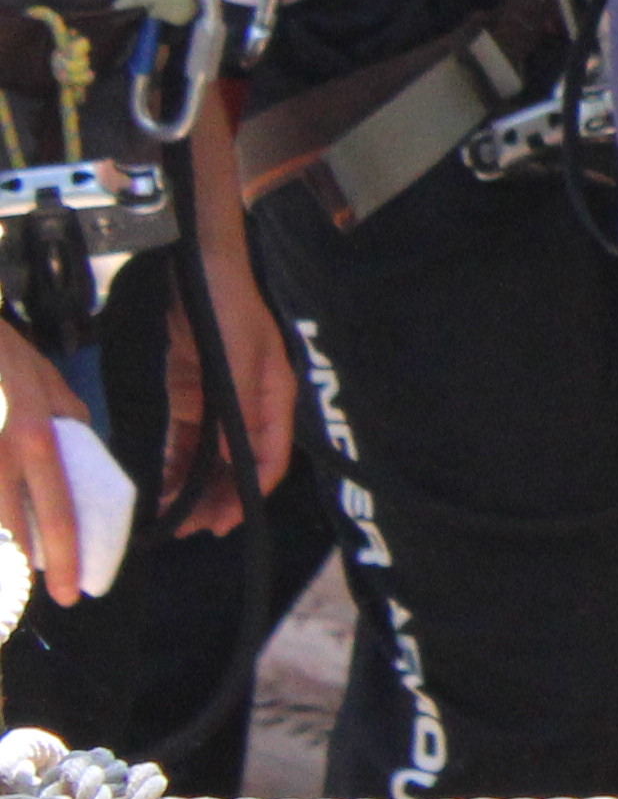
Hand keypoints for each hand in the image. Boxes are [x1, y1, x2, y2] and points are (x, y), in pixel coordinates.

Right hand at [0, 328, 91, 605]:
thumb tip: (82, 460)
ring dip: (1, 550)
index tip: (69, 594)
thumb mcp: (51, 385)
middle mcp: (0, 457)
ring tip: (10, 578)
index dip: (64, 559)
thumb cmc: (7, 358)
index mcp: (37, 441)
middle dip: (20, 572)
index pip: (58, 512)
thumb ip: (70, 425)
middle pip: (10, 531)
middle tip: (28, 597)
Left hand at [156, 250, 300, 537]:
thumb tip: (235, 465)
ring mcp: (222, 399)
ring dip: (195, 486)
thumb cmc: (228, 311)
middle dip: (219, 498)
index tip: (225, 523)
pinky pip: (187, 438)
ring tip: (172, 517)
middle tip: (190, 530)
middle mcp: (252, 404)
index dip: (250, 494)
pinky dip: (176, 463)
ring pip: (211, 456)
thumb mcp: (238, 361)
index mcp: (274, 397)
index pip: (270, 458)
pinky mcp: (193, 393)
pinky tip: (162, 485)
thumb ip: (238, 411)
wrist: (203, 268)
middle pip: (240, 463)